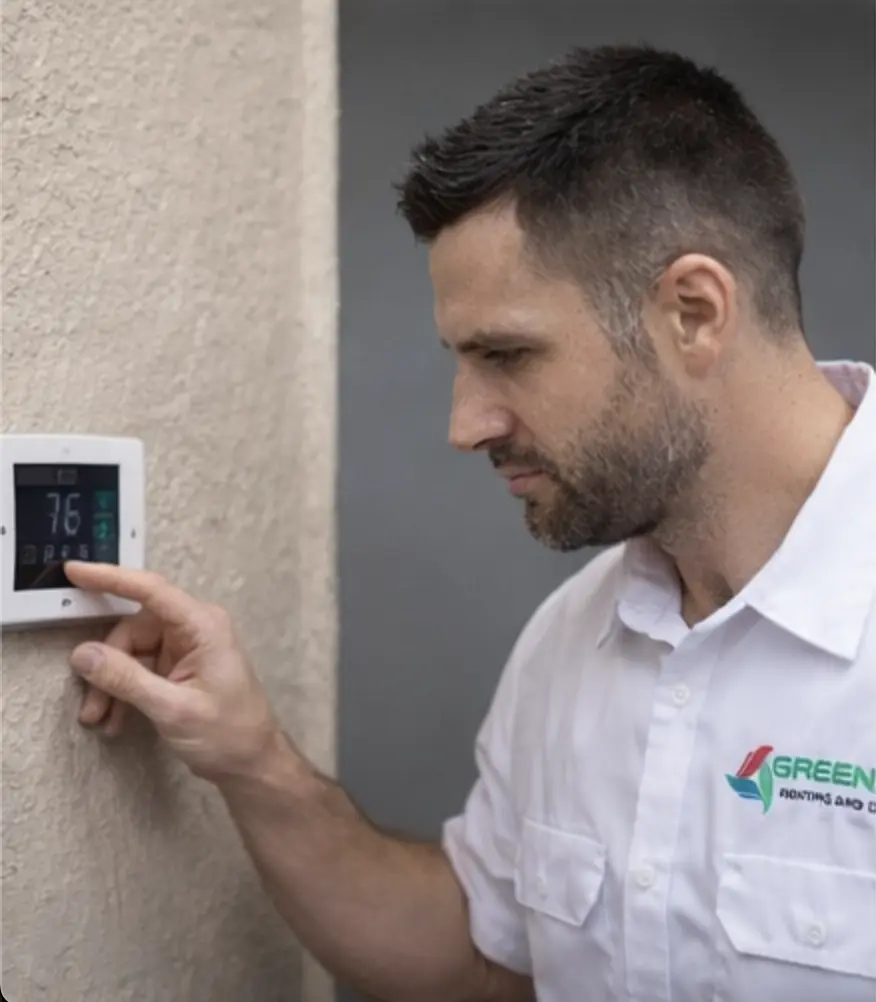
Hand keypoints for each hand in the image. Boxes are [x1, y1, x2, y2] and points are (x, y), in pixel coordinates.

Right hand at [65, 562, 281, 782]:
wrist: (252, 762)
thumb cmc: (227, 734)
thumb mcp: (173, 709)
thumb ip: (127, 679)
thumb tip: (83, 655)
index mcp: (203, 625)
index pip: (150, 589)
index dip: (110, 577)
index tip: (74, 570)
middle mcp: (194, 628)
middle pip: (132, 630)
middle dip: (107, 666)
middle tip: (91, 706)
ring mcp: (186, 647)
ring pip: (131, 652)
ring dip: (111, 685)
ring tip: (100, 720)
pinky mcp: (179, 666)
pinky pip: (140, 668)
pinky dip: (124, 692)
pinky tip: (115, 721)